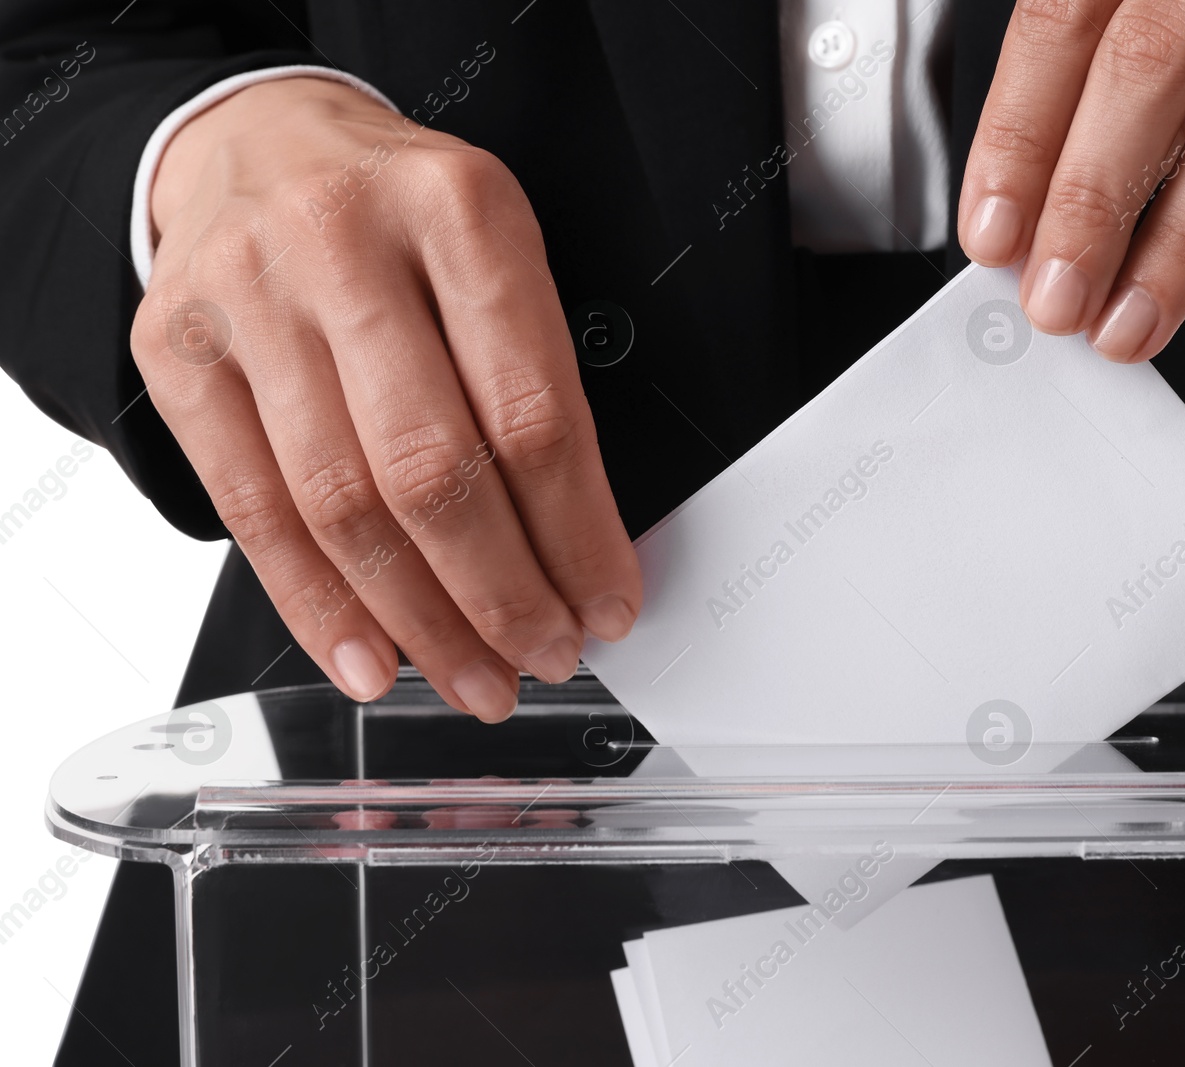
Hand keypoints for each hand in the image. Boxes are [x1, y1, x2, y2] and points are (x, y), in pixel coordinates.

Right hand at [132, 77, 640, 720]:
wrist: (259, 142)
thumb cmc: (400, 212)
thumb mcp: (494, 250)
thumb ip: (535, 379)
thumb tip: (577, 548)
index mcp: (458, 211)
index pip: (532, 413)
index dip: (577, 535)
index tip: (608, 603)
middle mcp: (344, 247)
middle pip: (433, 471)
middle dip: (502, 595)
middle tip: (546, 654)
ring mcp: (249, 300)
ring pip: (342, 505)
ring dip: (420, 621)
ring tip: (475, 675)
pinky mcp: (178, 354)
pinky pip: (253, 511)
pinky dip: (317, 605)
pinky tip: (370, 658)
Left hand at [958, 0, 1184, 361]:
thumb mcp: (1171, 14)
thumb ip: (1098, 90)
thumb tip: (1024, 223)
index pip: (1065, 17)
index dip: (1021, 135)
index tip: (994, 235)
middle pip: (1152, 61)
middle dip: (1093, 202)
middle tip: (1059, 301)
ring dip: (1184, 236)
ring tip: (1136, 317)